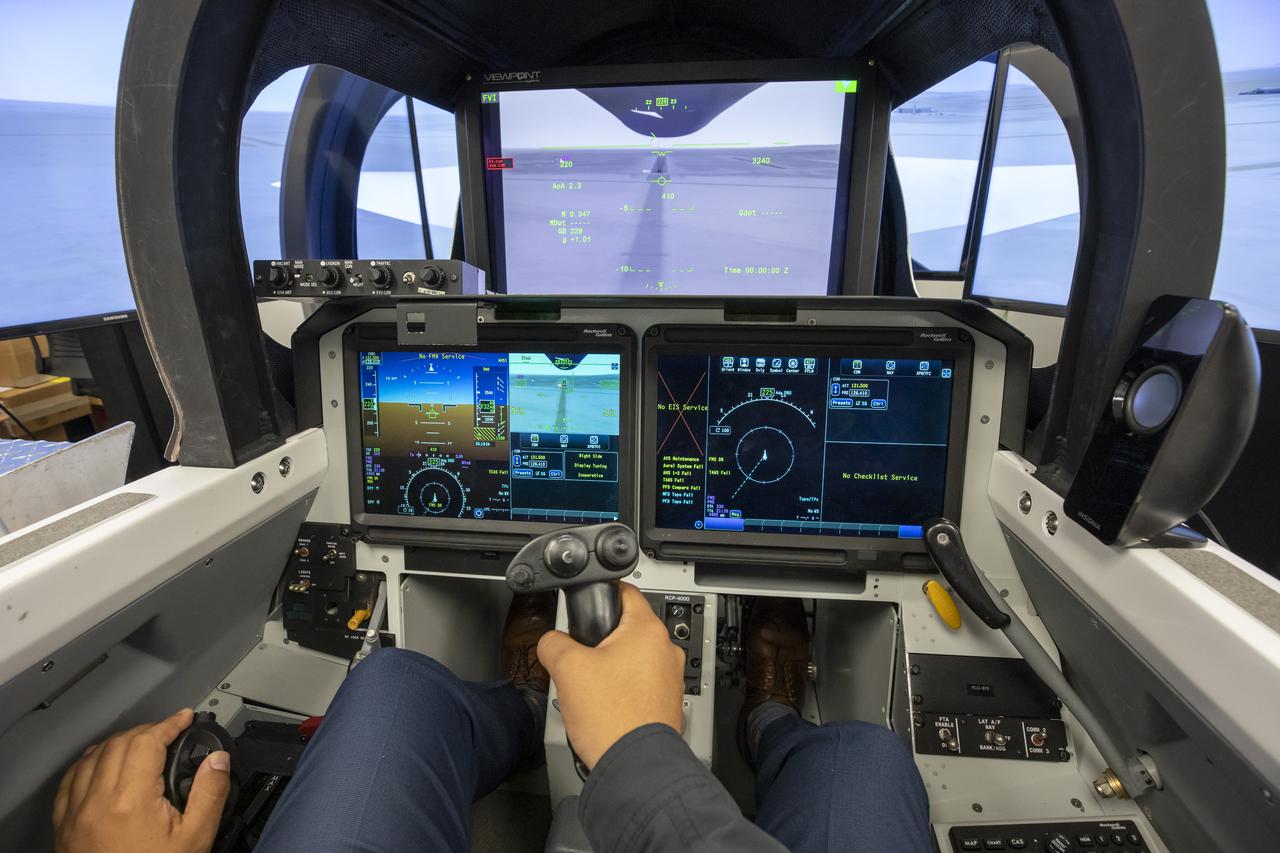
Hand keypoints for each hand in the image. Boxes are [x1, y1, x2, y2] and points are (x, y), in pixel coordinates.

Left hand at [53, 708, 230, 852]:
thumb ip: (209, 794)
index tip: (184, 719)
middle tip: (170, 734)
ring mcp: (77, 812)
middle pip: (121, 742)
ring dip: (120, 743)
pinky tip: (102, 764)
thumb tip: (217, 761)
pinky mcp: (65, 825)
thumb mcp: (195, 838)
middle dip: (149, 730)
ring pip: (94, 756)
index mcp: (132, 800)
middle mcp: (98, 800)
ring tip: (141, 746)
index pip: (148, 740)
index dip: (170, 723)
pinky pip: (71, 779)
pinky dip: (89, 763)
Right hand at [538, 582, 685, 768]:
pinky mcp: (667, 702)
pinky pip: (641, 685)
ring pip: (633, 660)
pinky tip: (606, 707)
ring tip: (593, 689)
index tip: (592, 600)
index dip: (603, 593)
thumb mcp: (566, 668)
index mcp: (647, 631)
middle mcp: (666, 650)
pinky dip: (623, 691)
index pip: (627, 591)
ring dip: (612, 668)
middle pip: (627, 629)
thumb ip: (553, 642)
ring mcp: (670, 678)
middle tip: (582, 657)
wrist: (634, 765)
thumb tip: (551, 641)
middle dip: (602, 641)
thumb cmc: (613, 718)